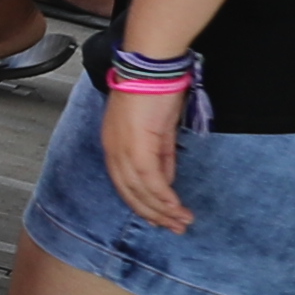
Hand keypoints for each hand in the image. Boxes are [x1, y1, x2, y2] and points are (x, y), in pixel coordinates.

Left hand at [98, 70, 194, 231]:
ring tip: (180, 222)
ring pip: (141, 191)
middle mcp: (114, 150)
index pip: (126, 183)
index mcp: (115, 144)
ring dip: (162, 210)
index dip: (143, 202)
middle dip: (153, 213)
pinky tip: (176, 208)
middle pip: (131, 192)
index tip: (160, 216)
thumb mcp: (159, 129)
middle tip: (173, 227)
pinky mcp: (138, 146)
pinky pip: (151, 179)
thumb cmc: (154, 88)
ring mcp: (123, 149)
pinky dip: (163, 197)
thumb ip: (161, 155)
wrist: (151, 67)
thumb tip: (167, 179)